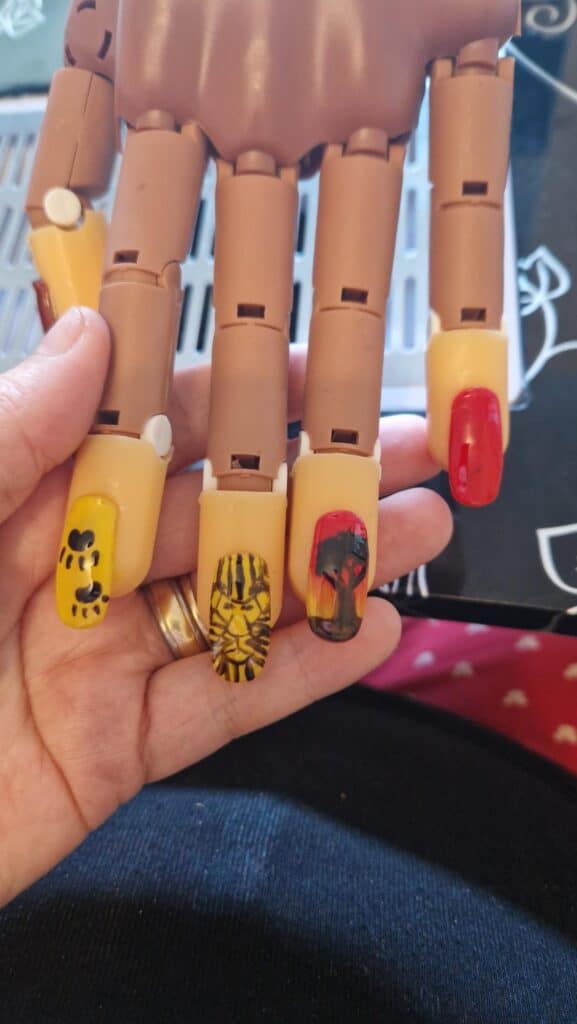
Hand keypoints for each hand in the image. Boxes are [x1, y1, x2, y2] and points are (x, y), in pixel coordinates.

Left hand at [0, 309, 451, 906]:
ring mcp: (101, 658)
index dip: (235, 393)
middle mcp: (70, 567)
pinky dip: (297, 673)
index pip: (147, 426)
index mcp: (20, 494)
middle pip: (213, 511)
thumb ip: (3, 430)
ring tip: (421, 533)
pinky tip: (368, 632)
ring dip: (329, 567)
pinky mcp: (118, 748)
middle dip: (316, 479)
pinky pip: (222, 705)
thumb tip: (92, 338)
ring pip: (232, 603)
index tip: (319, 372)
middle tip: (410, 453)